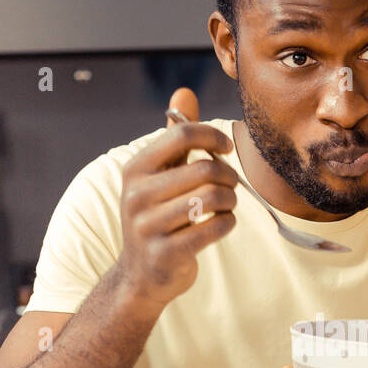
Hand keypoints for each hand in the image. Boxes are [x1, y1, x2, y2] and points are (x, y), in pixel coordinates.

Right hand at [114, 87, 237, 309]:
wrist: (141, 274)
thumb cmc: (158, 216)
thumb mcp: (159, 175)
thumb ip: (174, 136)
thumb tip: (184, 93)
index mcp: (135, 169)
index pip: (181, 135)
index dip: (212, 136)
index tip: (225, 148)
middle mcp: (136, 195)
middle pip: (204, 169)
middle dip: (228, 175)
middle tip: (232, 184)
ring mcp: (148, 226)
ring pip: (213, 198)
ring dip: (230, 200)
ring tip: (227, 204)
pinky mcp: (165, 253)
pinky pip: (215, 227)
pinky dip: (228, 222)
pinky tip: (223, 223)